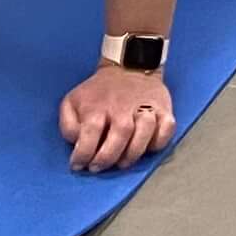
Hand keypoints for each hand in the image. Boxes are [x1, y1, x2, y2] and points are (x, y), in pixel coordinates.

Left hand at [58, 64, 175, 172]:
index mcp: (97, 106)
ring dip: (133, 152)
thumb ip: (68, 125)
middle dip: (107, 158)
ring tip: (122, 162)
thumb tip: (77, 143)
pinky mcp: (164, 109)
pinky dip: (159, 141)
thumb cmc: (99, 93)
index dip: (83, 154)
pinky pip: (167, 129)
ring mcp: (145, 108)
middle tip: (98, 167)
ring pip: (144, 132)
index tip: (78, 165)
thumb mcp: (72, 102)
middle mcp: (122, 107)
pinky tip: (147, 147)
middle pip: (119, 136)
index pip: (90, 133)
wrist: (128, 67)